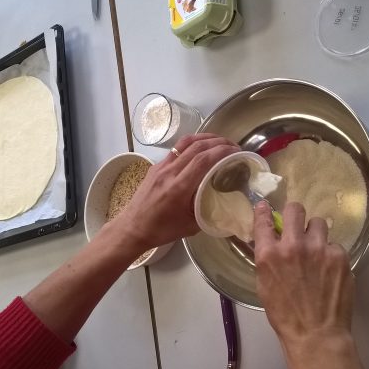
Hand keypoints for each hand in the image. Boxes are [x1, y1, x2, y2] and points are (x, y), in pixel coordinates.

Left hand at [112, 133, 238, 249]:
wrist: (132, 228)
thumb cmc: (161, 230)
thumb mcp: (191, 226)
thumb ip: (207, 210)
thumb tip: (224, 202)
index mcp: (179, 187)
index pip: (203, 159)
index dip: (222, 151)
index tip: (236, 151)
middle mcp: (169, 172)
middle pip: (196, 146)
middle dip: (217, 141)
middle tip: (232, 145)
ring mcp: (161, 167)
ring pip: (185, 143)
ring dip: (204, 138)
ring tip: (219, 142)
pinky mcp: (156, 167)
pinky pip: (176, 149)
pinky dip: (192, 145)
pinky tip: (200, 150)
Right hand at [253, 202, 361, 368]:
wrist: (316, 334)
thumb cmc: (286, 315)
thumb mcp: (264, 285)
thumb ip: (267, 259)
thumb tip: (270, 242)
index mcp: (269, 255)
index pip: (264, 220)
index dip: (264, 211)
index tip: (266, 208)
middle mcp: (293, 246)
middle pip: (295, 209)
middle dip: (295, 215)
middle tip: (298, 225)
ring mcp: (319, 249)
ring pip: (318, 223)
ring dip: (316, 234)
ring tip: (317, 251)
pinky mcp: (340, 256)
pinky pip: (335, 245)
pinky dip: (331, 254)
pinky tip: (329, 271)